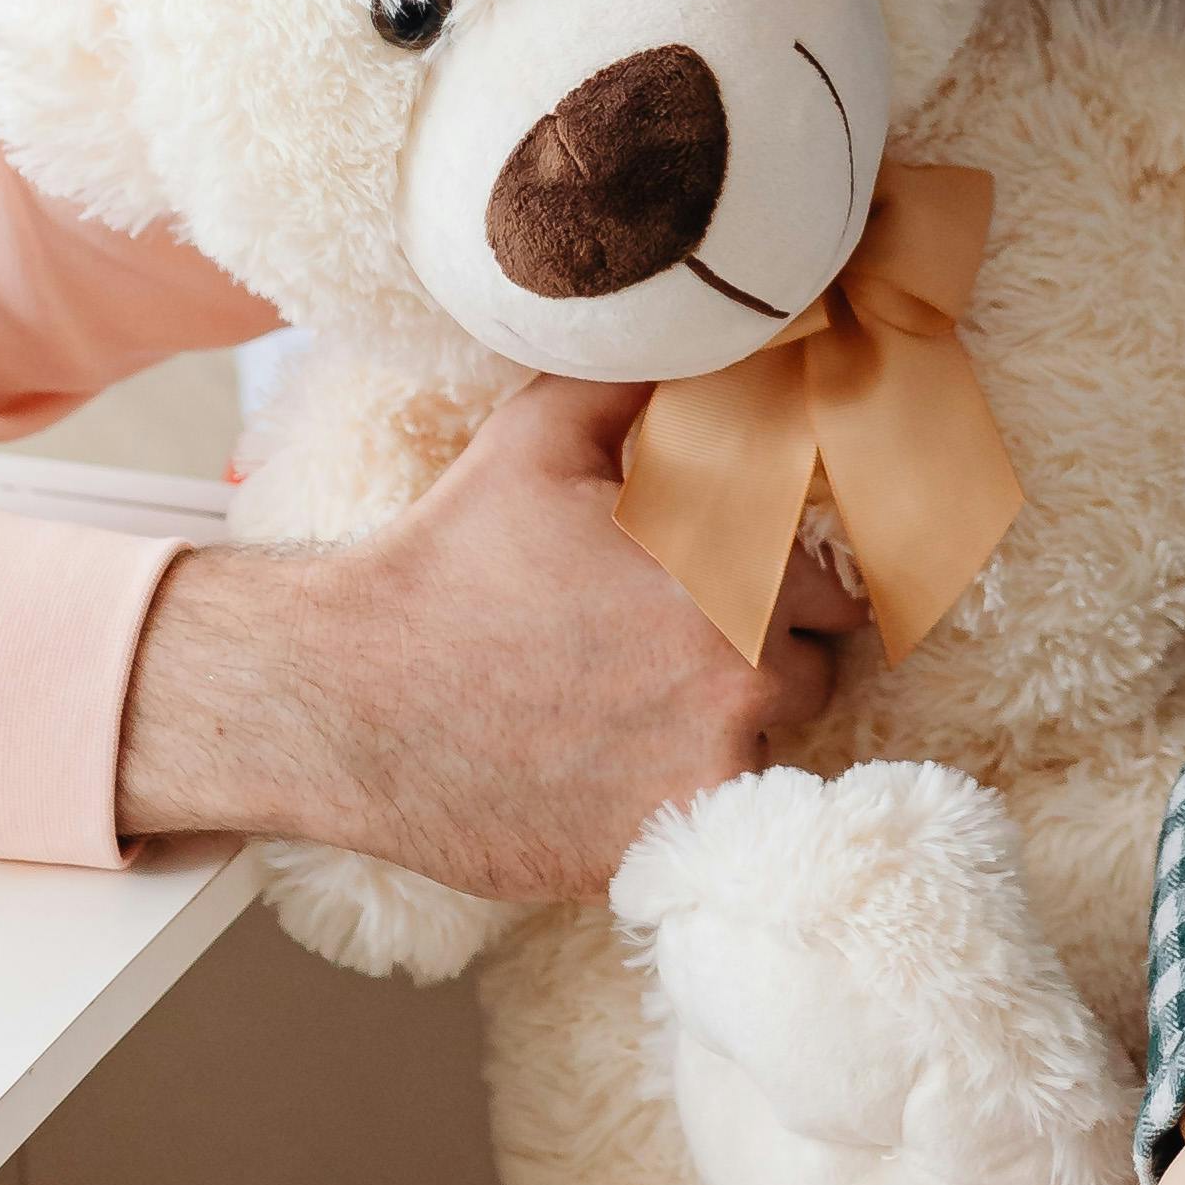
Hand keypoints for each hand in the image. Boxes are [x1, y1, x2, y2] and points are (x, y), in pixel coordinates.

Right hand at [115, 377, 853, 874]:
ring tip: (635, 710)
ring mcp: (705, 770)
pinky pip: (710, 826)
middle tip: (676, 651)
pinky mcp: (659, 848)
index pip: (835, 591)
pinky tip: (609, 771)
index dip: (785, 588)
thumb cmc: (447, 561)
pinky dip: (676, 804)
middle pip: (812, 675)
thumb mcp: (538, 438)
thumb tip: (695, 335)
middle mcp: (742, 672)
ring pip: (765, 752)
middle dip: (765, 660)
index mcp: (735, 570)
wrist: (349, 699)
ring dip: (725, 733)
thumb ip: (636, 384)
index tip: (737, 591)